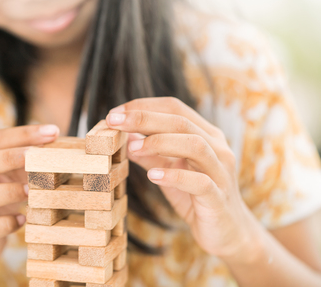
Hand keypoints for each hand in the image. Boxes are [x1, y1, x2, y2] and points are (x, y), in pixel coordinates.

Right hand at [0, 124, 59, 274]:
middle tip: (35, 157)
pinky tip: (22, 220)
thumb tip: (56, 142)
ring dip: (6, 191)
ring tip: (30, 191)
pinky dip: (4, 224)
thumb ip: (25, 161)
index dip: (23, 134)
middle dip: (7, 158)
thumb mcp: (8, 178)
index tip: (52, 131)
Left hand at [106, 98, 259, 260]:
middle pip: (181, 122)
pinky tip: (152, 175)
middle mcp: (217, 147)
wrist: (227, 233)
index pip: (174, 107)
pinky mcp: (219, 197)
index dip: (143, 106)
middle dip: (144, 118)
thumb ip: (150, 155)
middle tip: (114, 121)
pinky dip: (174, 176)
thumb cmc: (195, 197)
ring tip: (132, 148)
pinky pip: (200, 182)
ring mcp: (220, 171)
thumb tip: (125, 137)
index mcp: (205, 135)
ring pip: (195, 145)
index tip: (115, 113)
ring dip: (159, 142)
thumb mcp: (168, 172)